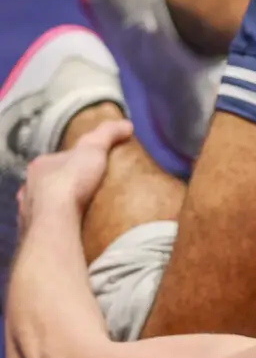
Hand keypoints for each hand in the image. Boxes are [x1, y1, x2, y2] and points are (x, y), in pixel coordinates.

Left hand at [18, 120, 132, 228]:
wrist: (54, 218)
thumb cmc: (70, 180)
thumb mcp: (94, 148)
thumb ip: (107, 134)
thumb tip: (127, 124)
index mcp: (39, 167)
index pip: (55, 162)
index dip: (70, 164)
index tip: (86, 169)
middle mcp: (28, 188)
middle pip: (47, 185)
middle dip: (62, 188)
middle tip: (85, 194)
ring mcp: (29, 212)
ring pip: (44, 207)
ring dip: (58, 210)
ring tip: (82, 215)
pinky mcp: (35, 233)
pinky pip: (48, 228)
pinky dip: (59, 228)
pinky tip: (73, 231)